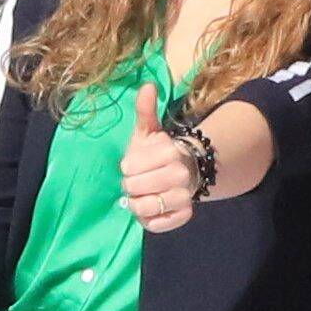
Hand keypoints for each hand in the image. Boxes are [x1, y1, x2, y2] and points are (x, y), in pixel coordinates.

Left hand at [117, 84, 202, 231]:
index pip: (129, 167)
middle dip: (129, 187)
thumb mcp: (148, 131)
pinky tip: (151, 210)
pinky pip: (157, 225)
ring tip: (141, 197)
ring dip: (137, 205)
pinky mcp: (184, 215)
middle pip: (134, 188)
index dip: (126, 168)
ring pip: (145, 208)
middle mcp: (180, 173)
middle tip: (136, 183)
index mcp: (168, 150)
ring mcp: (183, 196)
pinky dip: (148, 221)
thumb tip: (148, 85)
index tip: (132, 166)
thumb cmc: (157, 152)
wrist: (183, 171)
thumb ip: (145, 109)